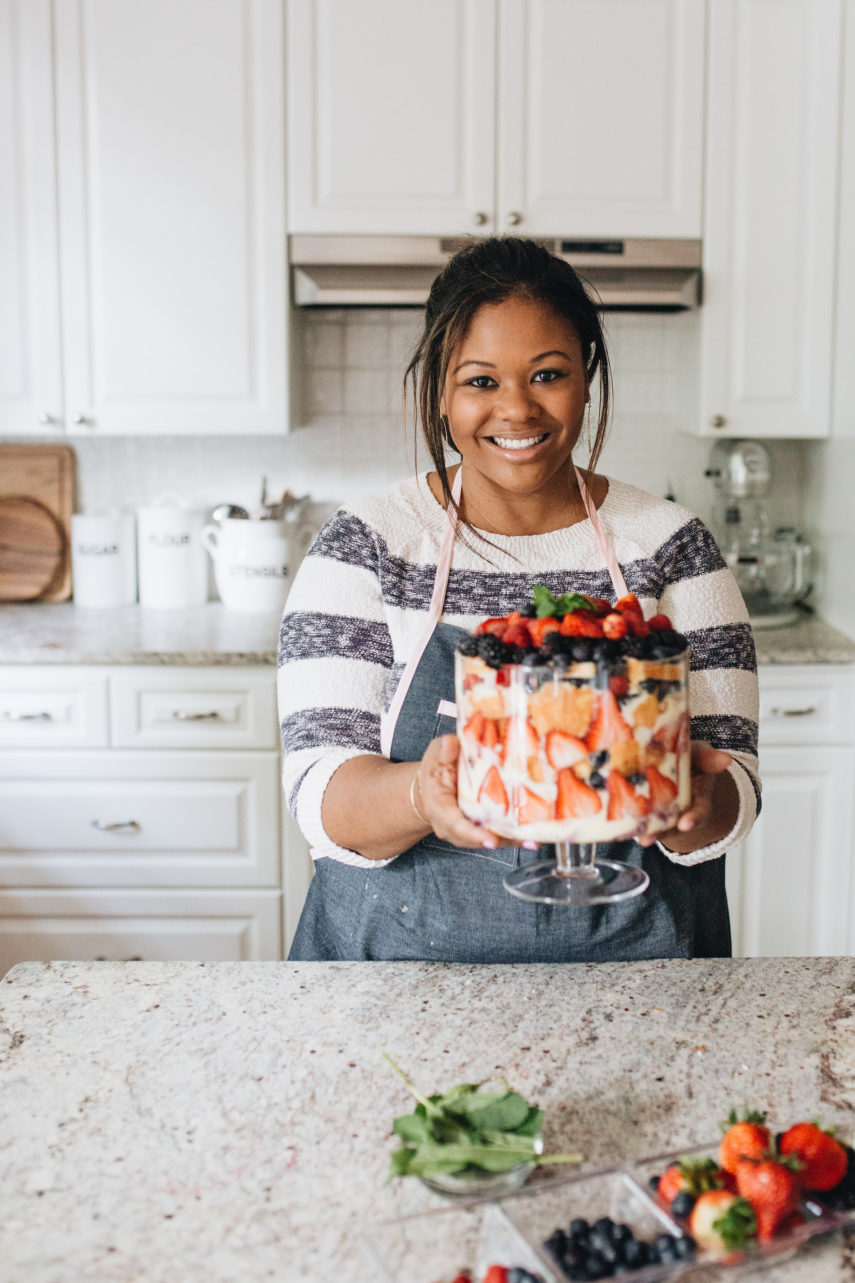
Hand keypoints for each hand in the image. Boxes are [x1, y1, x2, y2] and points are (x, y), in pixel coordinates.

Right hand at [417, 734, 524, 851]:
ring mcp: (467, 830)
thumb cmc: (436, 769)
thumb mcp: (435, 755)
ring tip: (534, 841)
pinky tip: (533, 836)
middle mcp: (451, 826)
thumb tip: (450, 742)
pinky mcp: (481, 827)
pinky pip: (497, 835)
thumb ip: (443, 751)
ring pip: (490, 840)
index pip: (455, 824)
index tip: (492, 841)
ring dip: (513, 841)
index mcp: (439, 808)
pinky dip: (514, 837)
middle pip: (477, 839)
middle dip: (502, 841)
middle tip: (527, 841)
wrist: (433, 786)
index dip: (474, 834)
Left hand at [636, 740, 733, 849]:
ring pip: (654, 826)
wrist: (673, 766)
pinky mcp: (644, 811)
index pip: (700, 810)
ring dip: (645, 832)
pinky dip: (628, 824)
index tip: (685, 824)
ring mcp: (662, 813)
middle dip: (661, 833)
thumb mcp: (701, 755)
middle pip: (672, 825)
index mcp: (699, 797)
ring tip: (637, 838)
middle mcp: (681, 810)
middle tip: (647, 840)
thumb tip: (726, 759)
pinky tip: (618, 829)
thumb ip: (709, 758)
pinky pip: (638, 820)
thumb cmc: (689, 759)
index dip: (693, 818)